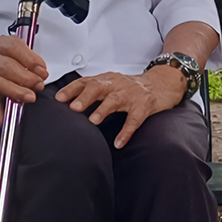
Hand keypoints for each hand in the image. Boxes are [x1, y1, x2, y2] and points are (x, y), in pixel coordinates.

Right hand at [0, 35, 47, 126]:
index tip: (43, 71)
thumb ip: (30, 59)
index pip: (14, 48)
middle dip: (27, 78)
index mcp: (1, 44)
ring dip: (16, 91)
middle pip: (7, 67)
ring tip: (30, 97)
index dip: (30, 60)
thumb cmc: (9, 58)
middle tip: (40, 85)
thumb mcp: (19, 50)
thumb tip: (42, 72)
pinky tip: (4, 119)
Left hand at [55, 66, 185, 148]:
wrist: (162, 83)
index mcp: (107, 79)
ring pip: (115, 100)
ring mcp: (131, 95)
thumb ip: (93, 91)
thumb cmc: (133, 87)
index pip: (86, 81)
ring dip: (103, 109)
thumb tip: (69, 103)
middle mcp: (117, 84)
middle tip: (74, 108)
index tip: (59, 98)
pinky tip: (119, 142)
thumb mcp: (112, 84)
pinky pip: (134, 119)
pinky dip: (126, 131)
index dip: (72, 89)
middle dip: (85, 96)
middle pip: (99, 86)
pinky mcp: (144, 106)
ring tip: (93, 121)